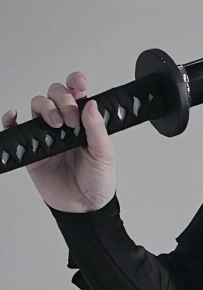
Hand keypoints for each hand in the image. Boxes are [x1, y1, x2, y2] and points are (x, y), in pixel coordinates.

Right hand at [2, 70, 115, 212]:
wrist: (84, 206)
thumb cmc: (97, 180)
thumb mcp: (104, 154)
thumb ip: (98, 129)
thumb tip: (91, 104)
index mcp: (85, 122)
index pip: (77, 95)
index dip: (76, 83)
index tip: (79, 84)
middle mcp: (65, 124)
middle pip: (54, 95)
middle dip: (61, 100)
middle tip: (71, 119)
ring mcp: (47, 135)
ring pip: (37, 106)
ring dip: (44, 107)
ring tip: (56, 124)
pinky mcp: (32, 149)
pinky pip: (16, 129)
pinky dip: (11, 120)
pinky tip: (14, 116)